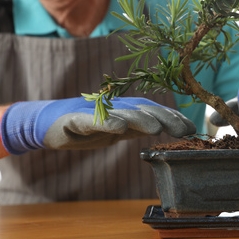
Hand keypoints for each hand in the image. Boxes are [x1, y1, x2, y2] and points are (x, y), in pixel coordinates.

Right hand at [0, 97, 195, 154]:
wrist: (48, 124)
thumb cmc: (87, 127)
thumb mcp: (117, 130)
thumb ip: (137, 128)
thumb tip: (164, 129)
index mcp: (125, 112)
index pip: (153, 111)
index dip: (173, 117)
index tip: (191, 128)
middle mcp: (114, 108)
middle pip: (143, 109)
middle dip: (165, 117)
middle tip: (183, 129)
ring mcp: (94, 113)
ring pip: (121, 113)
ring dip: (140, 119)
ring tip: (156, 128)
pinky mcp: (74, 119)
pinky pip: (91, 121)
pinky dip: (105, 122)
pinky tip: (118, 128)